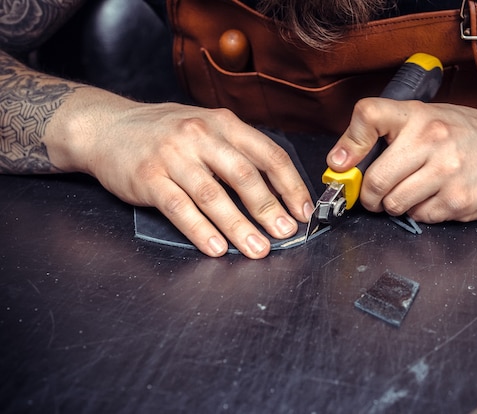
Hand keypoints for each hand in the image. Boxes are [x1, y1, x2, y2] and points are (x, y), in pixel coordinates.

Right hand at [58, 97, 313, 258]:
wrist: (107, 127)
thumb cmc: (164, 132)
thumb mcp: (206, 127)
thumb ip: (238, 151)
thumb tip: (277, 189)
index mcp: (223, 123)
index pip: (268, 155)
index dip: (290, 185)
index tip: (303, 211)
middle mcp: (200, 135)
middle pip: (243, 176)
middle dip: (269, 208)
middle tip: (286, 233)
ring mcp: (172, 156)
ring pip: (213, 196)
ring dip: (239, 226)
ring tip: (258, 248)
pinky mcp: (147, 178)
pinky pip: (179, 208)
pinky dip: (200, 231)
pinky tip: (217, 248)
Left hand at [326, 98, 476, 222]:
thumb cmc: (465, 133)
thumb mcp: (427, 117)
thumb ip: (388, 133)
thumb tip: (342, 162)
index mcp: (418, 115)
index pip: (368, 116)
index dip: (348, 144)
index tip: (340, 164)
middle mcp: (432, 140)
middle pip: (375, 180)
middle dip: (368, 195)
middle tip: (374, 196)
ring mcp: (448, 173)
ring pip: (395, 204)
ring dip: (395, 205)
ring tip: (410, 193)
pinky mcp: (460, 201)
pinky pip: (420, 216)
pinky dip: (421, 212)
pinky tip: (435, 198)